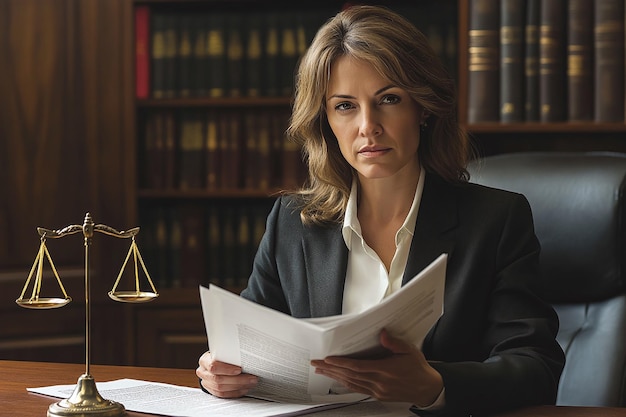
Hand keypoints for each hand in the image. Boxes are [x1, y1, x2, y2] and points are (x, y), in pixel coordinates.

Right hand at [196, 351, 257, 397]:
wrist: (211, 362)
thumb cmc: (219, 356)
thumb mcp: (221, 352)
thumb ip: (228, 354)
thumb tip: (245, 356)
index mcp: (204, 360)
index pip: (213, 366)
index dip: (226, 369)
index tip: (239, 369)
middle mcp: (203, 372)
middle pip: (218, 379)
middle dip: (238, 380)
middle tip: (252, 378)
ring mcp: (206, 383)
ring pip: (221, 388)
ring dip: (238, 387)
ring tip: (250, 383)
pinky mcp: (211, 391)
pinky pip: (223, 395)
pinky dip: (235, 392)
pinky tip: (244, 389)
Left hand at [310, 329, 442, 406]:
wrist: (427, 389)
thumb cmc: (418, 368)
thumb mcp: (410, 351)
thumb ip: (394, 343)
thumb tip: (382, 334)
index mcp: (386, 370)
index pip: (357, 367)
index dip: (341, 363)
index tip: (327, 359)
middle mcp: (380, 383)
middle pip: (350, 375)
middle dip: (331, 369)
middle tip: (316, 364)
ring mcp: (378, 391)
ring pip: (352, 383)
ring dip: (335, 377)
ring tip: (321, 371)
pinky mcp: (379, 396)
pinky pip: (358, 389)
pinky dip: (346, 384)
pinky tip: (339, 380)